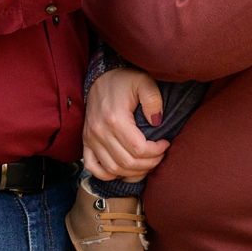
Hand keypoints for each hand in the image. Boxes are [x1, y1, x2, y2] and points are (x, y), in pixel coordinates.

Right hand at [82, 67, 168, 182]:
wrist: (101, 77)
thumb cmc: (124, 80)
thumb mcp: (143, 81)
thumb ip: (153, 99)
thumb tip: (157, 122)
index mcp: (115, 118)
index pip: (138, 149)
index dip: (156, 151)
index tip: (165, 143)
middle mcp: (100, 131)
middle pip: (127, 162)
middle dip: (149, 163)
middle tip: (160, 155)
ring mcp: (91, 138)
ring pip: (112, 168)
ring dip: (133, 172)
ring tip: (146, 163)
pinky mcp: (86, 141)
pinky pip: (93, 167)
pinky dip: (107, 174)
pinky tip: (123, 169)